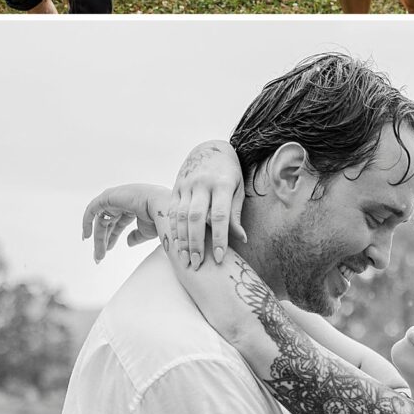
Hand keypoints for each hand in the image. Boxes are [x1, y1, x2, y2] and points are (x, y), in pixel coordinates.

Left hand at [81, 184, 164, 263]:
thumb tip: (128, 242)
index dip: (111, 237)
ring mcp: (115, 198)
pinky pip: (92, 209)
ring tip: (98, 255)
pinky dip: (87, 221)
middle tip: (100, 257)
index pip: (118, 223)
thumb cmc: (159, 217)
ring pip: (101, 220)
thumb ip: (136, 236)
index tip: (107, 251)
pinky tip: (86, 236)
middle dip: (103, 241)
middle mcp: (123, 202)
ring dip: (99, 238)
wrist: (161, 208)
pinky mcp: (108, 197)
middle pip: (108, 223)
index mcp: (133, 207)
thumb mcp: (146, 232)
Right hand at [169, 140, 246, 268]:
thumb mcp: (237, 190)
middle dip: (196, 243)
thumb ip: (235, 214)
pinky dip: (172, 229)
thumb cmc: (229, 174)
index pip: (220, 215)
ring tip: (185, 260)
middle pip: (196, 218)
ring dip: (181, 240)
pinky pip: (171, 211)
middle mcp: (202, 184)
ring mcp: (186, 185)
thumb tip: (242, 239)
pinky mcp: (175, 187)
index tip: (221, 258)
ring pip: (180, 216)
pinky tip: (175, 245)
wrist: (210, 149)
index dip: (220, 238)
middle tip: (198, 265)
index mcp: (222, 184)